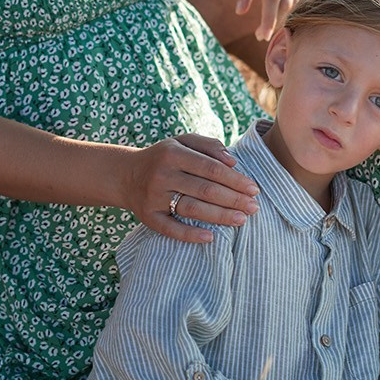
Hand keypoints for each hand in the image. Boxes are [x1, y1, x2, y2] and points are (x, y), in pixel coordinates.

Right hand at [128, 133, 258, 240]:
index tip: (254, 189)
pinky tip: (210, 237)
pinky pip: (170, 228)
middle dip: (233, 199)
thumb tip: (233, 162)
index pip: (211, 168)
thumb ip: (209, 146)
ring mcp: (154, 197)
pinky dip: (190, 234)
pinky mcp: (148, 217)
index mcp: (173, 154)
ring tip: (241, 220)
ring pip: (192, 209)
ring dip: (219, 216)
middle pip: (205, 190)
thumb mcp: (182, 142)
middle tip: (254, 208)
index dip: (235, 179)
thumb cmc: (163, 158)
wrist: (125, 175)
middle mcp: (162, 175)